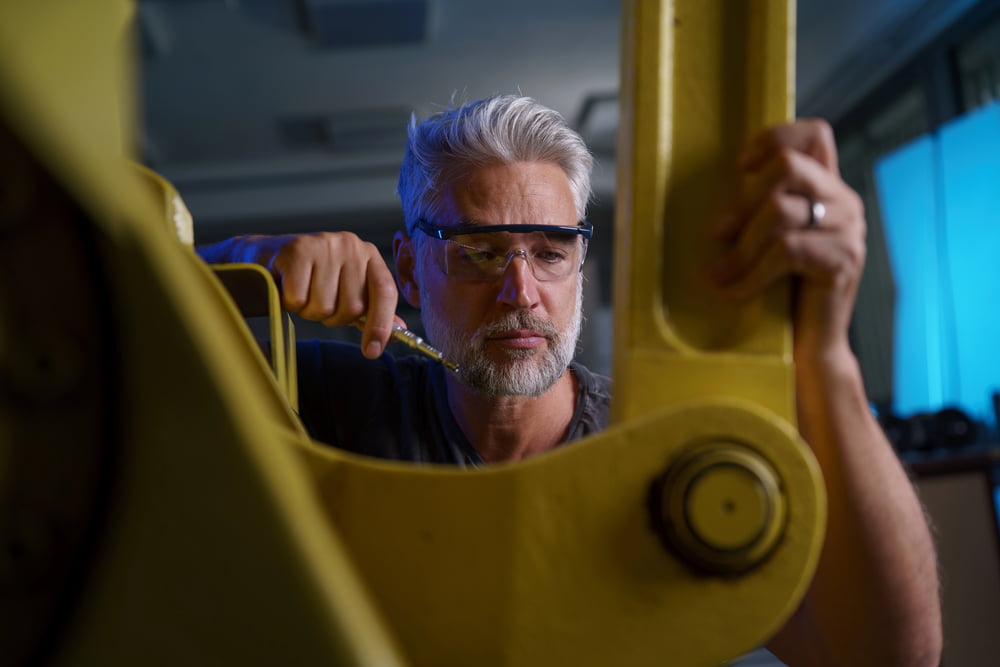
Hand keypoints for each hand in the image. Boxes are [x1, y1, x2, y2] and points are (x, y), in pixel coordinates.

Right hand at [217, 232, 402, 358]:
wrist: (266, 257)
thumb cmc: (311, 278)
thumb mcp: (346, 292)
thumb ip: (371, 311)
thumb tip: (399, 333)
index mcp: (369, 256)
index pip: (385, 293)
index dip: (381, 325)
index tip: (372, 351)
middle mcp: (352, 245)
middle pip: (352, 307)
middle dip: (332, 317)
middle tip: (318, 302)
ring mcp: (325, 244)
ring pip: (324, 306)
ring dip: (309, 311)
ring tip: (302, 294)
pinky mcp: (298, 249)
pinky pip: (299, 299)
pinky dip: (290, 303)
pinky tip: (287, 287)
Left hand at [703, 119, 866, 360]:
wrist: (810, 349)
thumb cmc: (779, 294)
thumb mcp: (765, 243)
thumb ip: (756, 212)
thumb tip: (711, 207)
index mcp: (826, 189)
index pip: (814, 135)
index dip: (775, 136)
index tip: (740, 165)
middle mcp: (844, 202)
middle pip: (788, 166)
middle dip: (743, 201)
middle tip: (717, 234)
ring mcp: (848, 230)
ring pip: (781, 212)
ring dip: (740, 247)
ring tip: (716, 274)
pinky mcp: (842, 261)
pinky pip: (784, 251)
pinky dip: (750, 274)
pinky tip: (733, 293)